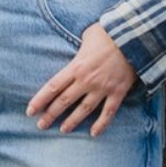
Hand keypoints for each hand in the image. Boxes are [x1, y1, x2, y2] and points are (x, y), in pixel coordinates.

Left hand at [27, 22, 137, 137]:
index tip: (30, 111)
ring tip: (63, 130)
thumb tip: (79, 48)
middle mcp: (86, 80)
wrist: (135, 37)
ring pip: (83, 110)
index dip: (40, 101)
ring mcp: (102, 88)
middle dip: (50, 115)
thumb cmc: (109, 33)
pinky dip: (101, 124)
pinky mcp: (118, 92)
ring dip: (72, 121)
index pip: (52, 87)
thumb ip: (80, 46)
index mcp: (76, 67)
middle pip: (64, 101)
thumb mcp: (88, 35)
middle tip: (41, 125)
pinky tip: (94, 133)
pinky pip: (108, 112)